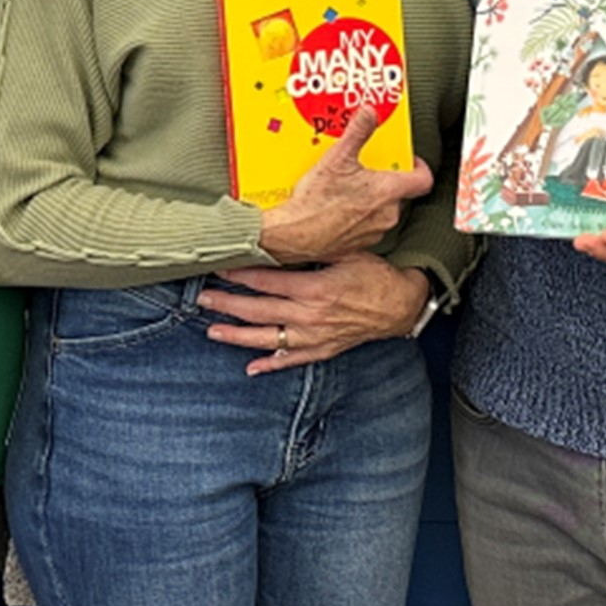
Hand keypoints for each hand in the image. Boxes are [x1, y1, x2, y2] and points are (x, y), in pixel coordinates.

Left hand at [198, 254, 432, 370]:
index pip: (267, 281)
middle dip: (228, 303)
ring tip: (213, 330)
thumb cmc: (375, 276)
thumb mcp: (346, 253)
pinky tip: (250, 367)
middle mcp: (310, 316)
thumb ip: (316, 249)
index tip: (220, 266)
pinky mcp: (323, 349)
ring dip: (238, 335)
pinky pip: (292, 360)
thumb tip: (287, 238)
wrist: (401, 305)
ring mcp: (314, 336)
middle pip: (259, 310)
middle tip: (203, 298)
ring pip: (268, 339)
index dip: (240, 273)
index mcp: (314, 289)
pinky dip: (270, 365)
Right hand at [254, 97, 432, 265]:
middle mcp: (387, 214)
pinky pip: (367, 227)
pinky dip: (358, 217)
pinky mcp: (361, 245)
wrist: (294, 234)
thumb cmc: (316, 203)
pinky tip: (339, 209)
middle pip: (399, 193)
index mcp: (388, 191)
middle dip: (384, 181)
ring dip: (371, 200)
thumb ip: (358, 132)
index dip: (419, 167)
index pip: (423, 179)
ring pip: (383, 211)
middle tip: (366, 171)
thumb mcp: (337, 158)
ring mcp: (375, 232)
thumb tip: (369, 114)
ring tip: (348, 189)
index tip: (408, 160)